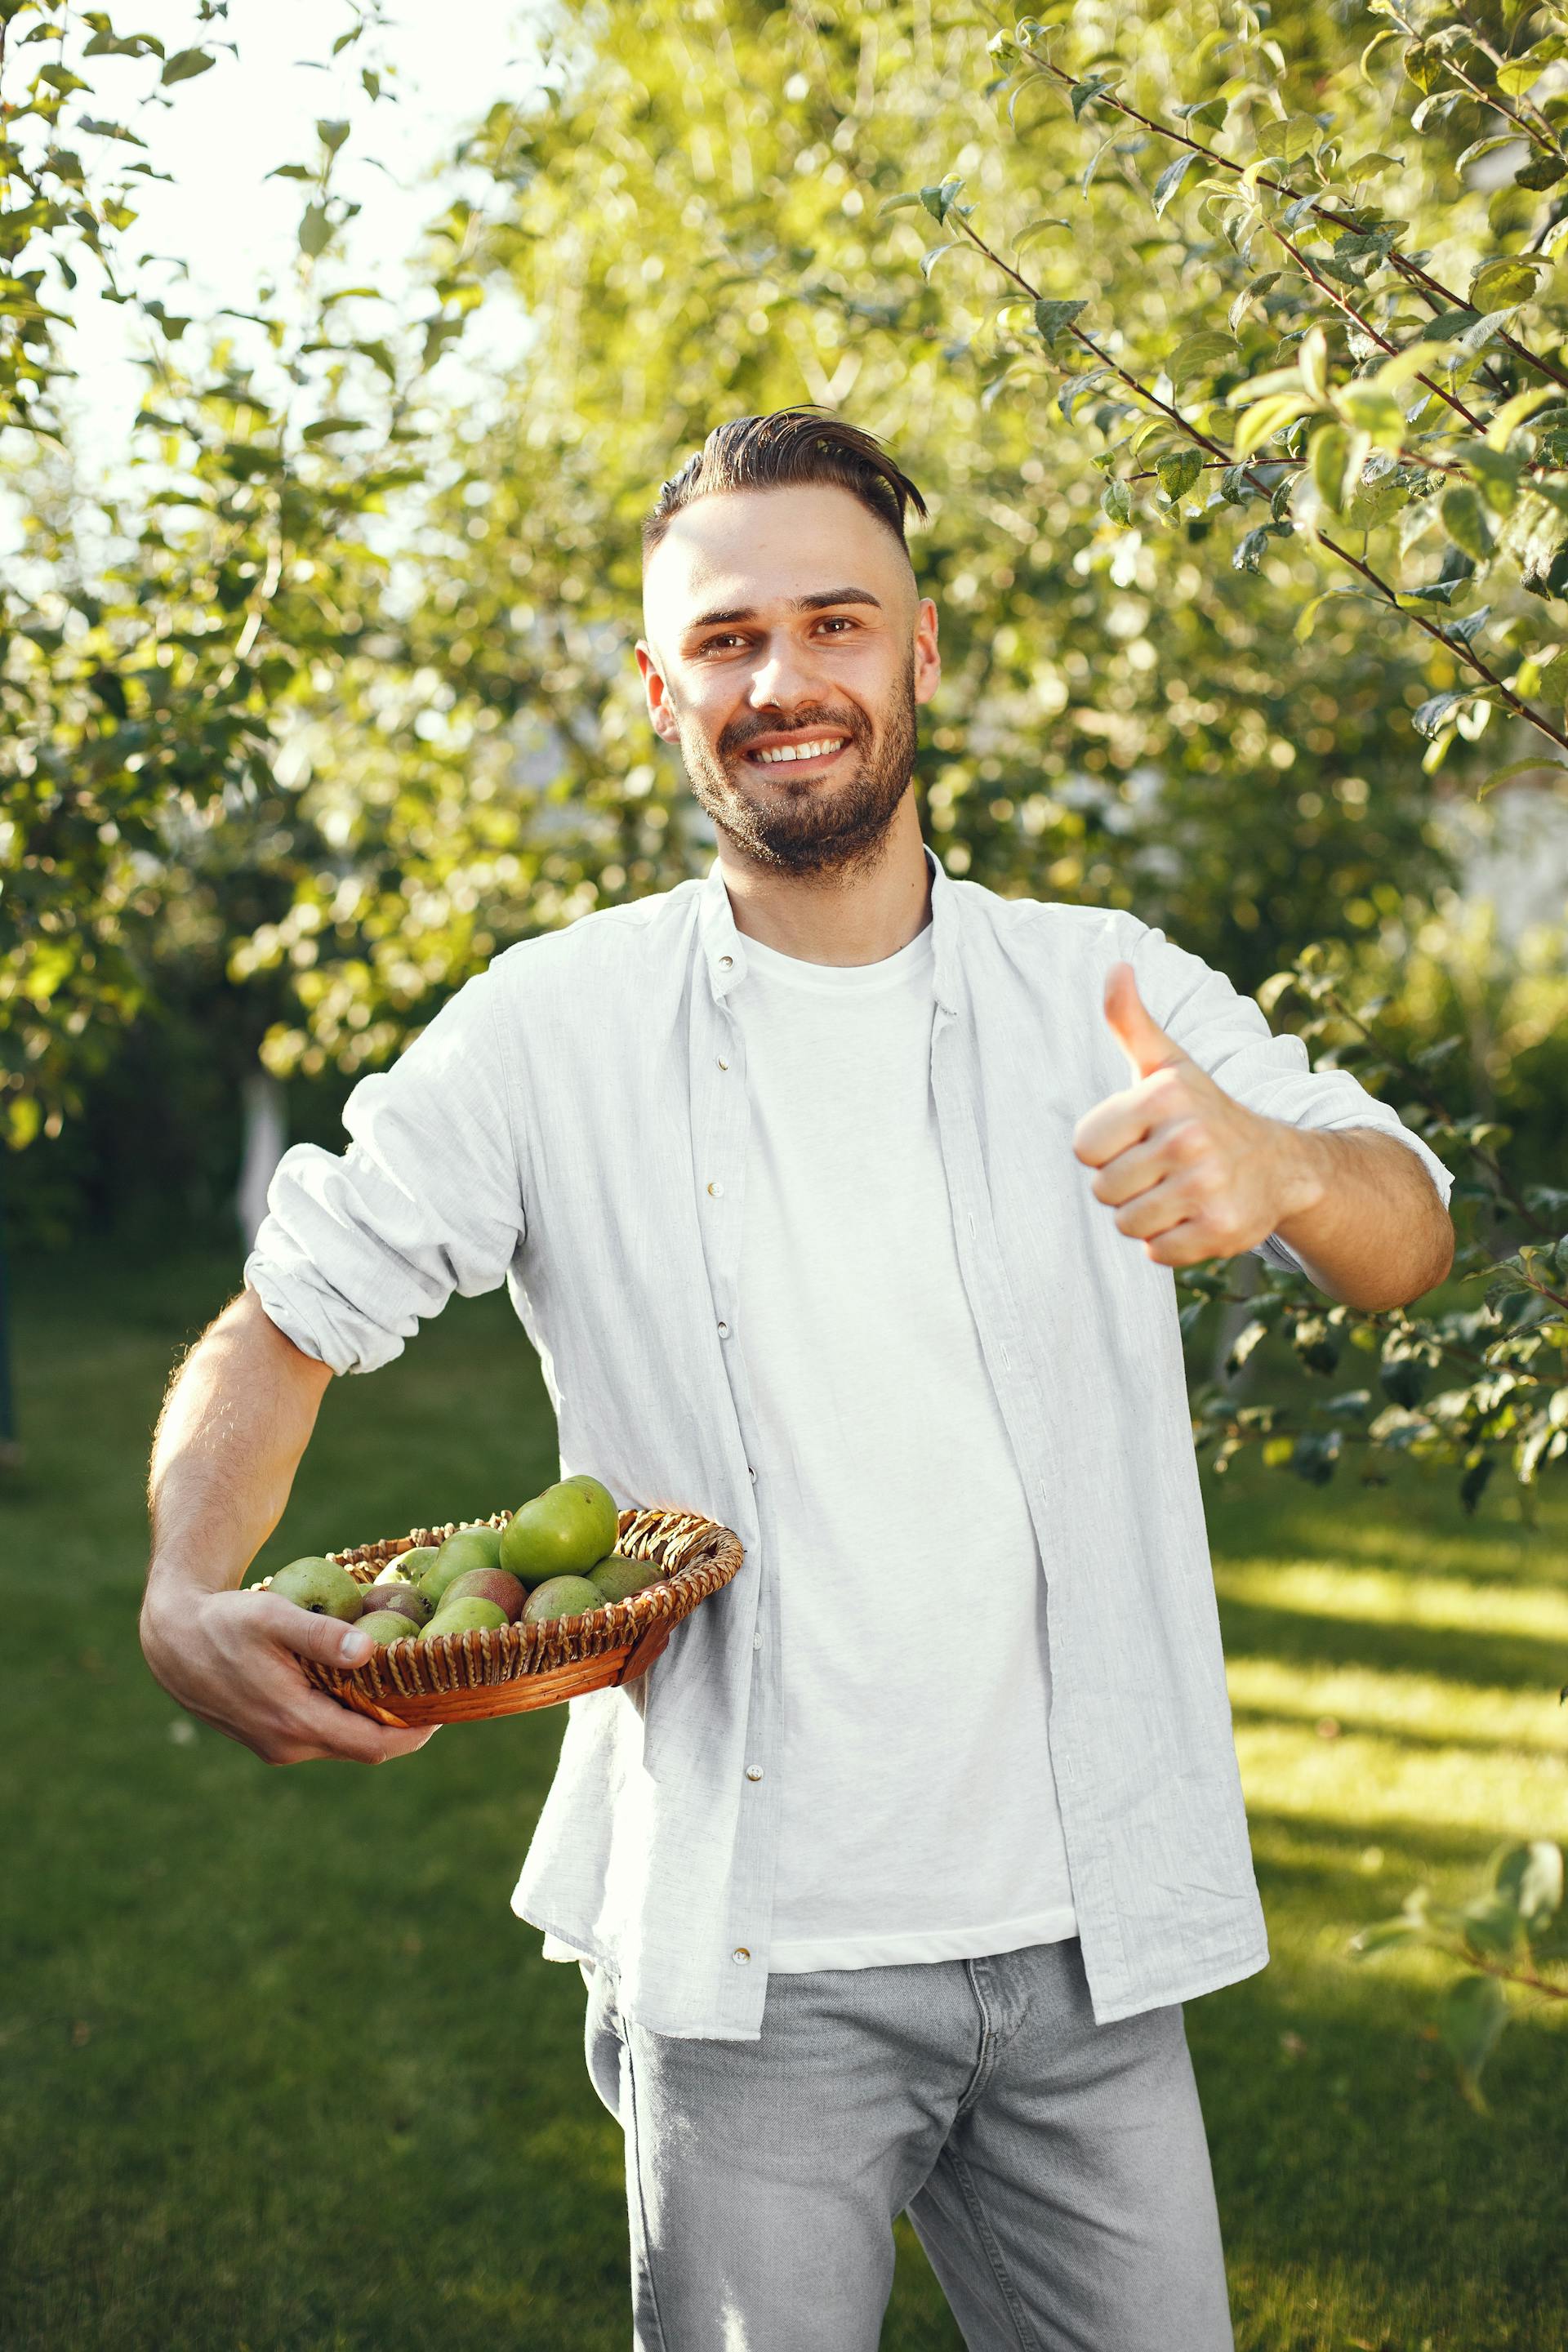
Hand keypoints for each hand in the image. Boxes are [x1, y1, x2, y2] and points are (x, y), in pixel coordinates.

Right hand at [140, 1581, 439, 1766]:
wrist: (172, 1642)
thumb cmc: (225, 1622)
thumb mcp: (273, 1616)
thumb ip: (321, 1634)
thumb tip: (370, 1650)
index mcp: (295, 1721)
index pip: (374, 1745)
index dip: (416, 1734)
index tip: (445, 1710)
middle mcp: (288, 1746)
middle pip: (364, 1746)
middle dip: (401, 1725)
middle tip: (433, 1691)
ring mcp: (276, 1747)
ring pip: (342, 1740)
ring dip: (372, 1719)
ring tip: (403, 1683)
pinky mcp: (268, 1740)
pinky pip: (321, 1734)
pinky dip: (346, 1715)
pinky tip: (358, 1683)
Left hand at [1071, 961, 1320, 1267]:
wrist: (1283, 1165)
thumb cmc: (1204, 1112)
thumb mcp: (1167, 1064)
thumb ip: (1130, 1021)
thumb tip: (1115, 966)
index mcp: (1165, 1095)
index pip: (1085, 1148)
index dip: (1107, 1149)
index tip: (1141, 1138)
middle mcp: (1189, 1138)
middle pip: (1103, 1190)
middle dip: (1126, 1186)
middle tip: (1164, 1169)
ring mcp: (1208, 1187)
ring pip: (1127, 1224)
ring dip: (1146, 1216)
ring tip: (1179, 1192)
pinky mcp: (1221, 1231)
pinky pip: (1157, 1253)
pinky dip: (1170, 1243)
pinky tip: (1196, 1216)